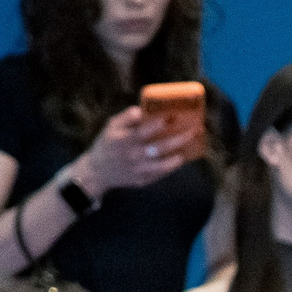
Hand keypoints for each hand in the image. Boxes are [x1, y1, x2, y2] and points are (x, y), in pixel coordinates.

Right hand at [77, 106, 192, 192]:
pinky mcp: (142, 181)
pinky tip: (179, 158)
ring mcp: (138, 170)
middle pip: (160, 148)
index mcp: (125, 140)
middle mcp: (133, 156)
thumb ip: (126, 117)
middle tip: (194, 131)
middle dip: (179, 139)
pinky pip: (160, 174)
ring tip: (188, 148)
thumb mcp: (111, 126)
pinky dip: (171, 167)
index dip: (159, 124)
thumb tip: (141, 110)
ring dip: (178, 157)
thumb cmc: (107, 144)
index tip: (173, 116)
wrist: (97, 172)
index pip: (144, 131)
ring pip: (163, 165)